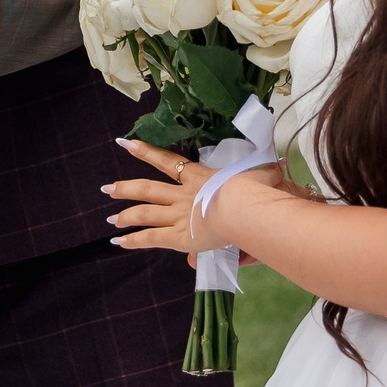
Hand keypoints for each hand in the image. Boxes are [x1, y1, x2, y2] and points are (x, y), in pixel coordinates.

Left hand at [105, 137, 312, 256]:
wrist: (247, 209)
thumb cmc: (256, 192)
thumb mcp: (262, 177)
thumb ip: (266, 173)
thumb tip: (279, 167)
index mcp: (199, 177)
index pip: (167, 161)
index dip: (145, 151)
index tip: (126, 143)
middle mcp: (182, 194)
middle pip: (147, 189)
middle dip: (126, 189)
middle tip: (107, 188)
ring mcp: (178, 215)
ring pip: (144, 213)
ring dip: (125, 214)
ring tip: (110, 217)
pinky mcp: (179, 237)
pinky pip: (151, 238)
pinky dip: (134, 240)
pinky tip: (119, 242)